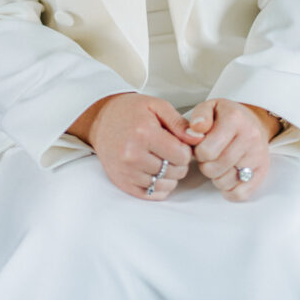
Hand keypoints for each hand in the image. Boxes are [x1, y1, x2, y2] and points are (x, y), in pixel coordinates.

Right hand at [70, 93, 202, 200]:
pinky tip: (156, 172)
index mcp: (144, 133)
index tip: (179, 143)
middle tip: (171, 151)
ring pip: (164, 184)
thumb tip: (198, 139)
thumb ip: (179, 123)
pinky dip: (159, 186)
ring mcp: (127, 171)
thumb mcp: (156, 106)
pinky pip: (151, 194)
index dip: (185, 149)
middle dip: (179, 162)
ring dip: (170, 175)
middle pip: (174, 171)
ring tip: (163, 160)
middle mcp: (133, 155)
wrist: (101, 119)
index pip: (181, 155)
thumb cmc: (130, 111)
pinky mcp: (122, 182)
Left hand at [190, 99, 273, 201]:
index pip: (207, 150)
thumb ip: (199, 116)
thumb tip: (195, 131)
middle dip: (205, 166)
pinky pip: (241, 193)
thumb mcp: (210, 107)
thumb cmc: (226, 116)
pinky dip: (230, 191)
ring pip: (226, 182)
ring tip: (218, 164)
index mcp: (234, 118)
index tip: (201, 147)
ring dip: (216, 178)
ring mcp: (258, 155)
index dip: (198, 153)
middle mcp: (250, 136)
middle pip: (215, 168)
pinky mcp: (263, 170)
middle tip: (208, 157)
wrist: (252, 121)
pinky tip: (227, 179)